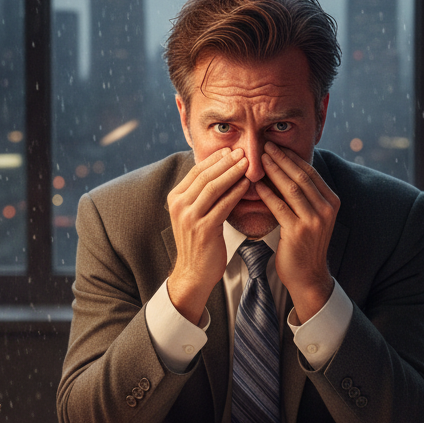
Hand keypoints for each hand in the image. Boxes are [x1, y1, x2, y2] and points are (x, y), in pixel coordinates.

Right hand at [166, 148, 248, 323]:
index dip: (216, 158)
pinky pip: (223, 205)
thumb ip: (202, 194)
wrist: (193, 273)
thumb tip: (220, 170)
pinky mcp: (203, 229)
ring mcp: (189, 217)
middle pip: (205, 175)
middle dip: (226, 161)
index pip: (197, 170)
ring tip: (248, 163)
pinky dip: (236, 192)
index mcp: (175, 198)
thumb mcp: (194, 214)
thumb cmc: (199, 243)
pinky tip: (247, 184)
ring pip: (213, 187)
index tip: (232, 149)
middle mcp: (179, 205)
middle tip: (243, 151)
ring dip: (232, 172)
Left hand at [256, 143, 338, 321]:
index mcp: (331, 201)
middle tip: (265, 145)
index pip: (310, 172)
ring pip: (292, 188)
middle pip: (301, 176)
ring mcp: (314, 220)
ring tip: (259, 160)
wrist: (308, 276)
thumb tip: (286, 169)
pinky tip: (256, 185)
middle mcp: (326, 208)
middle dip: (282, 159)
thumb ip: (305, 196)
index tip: (276, 146)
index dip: (292, 157)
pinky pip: (280, 207)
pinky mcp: (298, 232)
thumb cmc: (305, 245)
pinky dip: (267, 193)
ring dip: (274, 171)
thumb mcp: (311, 217)